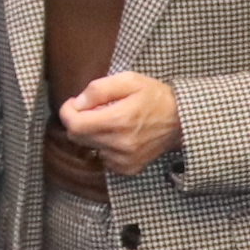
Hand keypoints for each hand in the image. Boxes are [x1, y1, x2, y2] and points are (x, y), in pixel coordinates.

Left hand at [56, 72, 179, 176]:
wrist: (182, 120)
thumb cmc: (154, 97)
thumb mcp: (129, 80)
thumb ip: (99, 89)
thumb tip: (77, 103)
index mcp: (117, 121)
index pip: (73, 125)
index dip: (67, 112)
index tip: (75, 104)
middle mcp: (119, 144)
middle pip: (77, 137)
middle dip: (79, 122)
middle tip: (94, 110)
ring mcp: (124, 160)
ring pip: (90, 148)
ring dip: (93, 135)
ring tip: (111, 122)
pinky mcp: (129, 168)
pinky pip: (104, 159)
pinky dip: (105, 147)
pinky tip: (119, 136)